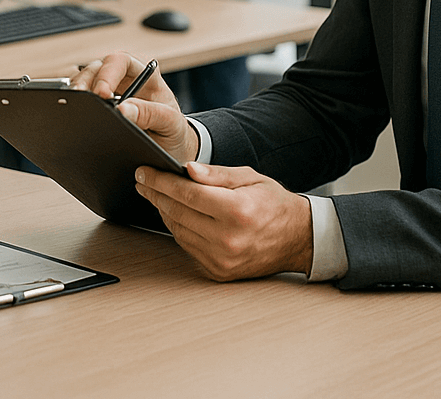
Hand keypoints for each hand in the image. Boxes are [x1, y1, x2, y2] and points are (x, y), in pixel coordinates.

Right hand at [70, 52, 195, 163]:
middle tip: (80, 99)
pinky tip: (72, 112)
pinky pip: (83, 98)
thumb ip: (152, 114)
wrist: (170, 150)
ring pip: (86, 80)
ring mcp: (111, 91)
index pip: (122, 61)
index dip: (109, 73)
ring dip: (77, 90)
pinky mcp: (100, 106)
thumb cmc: (172, 132)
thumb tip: (123, 110)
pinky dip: (75, 102)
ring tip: (72, 104)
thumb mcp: (171, 124)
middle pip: (98, 68)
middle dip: (86, 81)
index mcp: (146, 76)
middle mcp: (126, 78)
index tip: (102, 94)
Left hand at [135, 162, 312, 279]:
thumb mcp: (249, 178)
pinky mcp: (219, 271)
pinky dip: (178, 229)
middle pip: (178, 212)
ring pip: (178, 231)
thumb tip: (187, 169)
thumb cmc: (274, 204)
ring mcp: (222, 258)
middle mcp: (228, 238)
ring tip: (156, 195)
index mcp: (237, 211)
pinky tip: (174, 214)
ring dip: (163, 211)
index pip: (187, 193)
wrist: (298, 239)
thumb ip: (216, 174)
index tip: (144, 172)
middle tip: (143, 181)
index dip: (161, 181)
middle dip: (155, 194)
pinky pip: (188, 246)